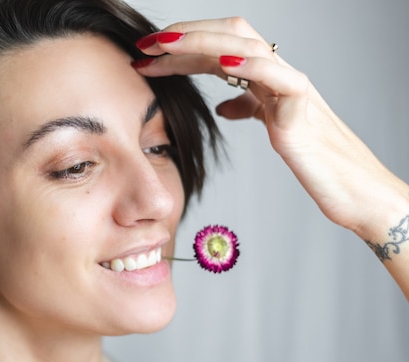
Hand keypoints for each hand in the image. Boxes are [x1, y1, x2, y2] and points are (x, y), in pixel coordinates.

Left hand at [133, 18, 408, 243]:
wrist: (353, 190)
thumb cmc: (315, 161)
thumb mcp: (271, 128)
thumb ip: (249, 107)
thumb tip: (224, 104)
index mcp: (265, 79)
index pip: (218, 51)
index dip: (181, 50)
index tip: (146, 58)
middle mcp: (278, 75)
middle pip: (229, 36)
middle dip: (184, 36)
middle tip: (144, 47)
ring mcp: (292, 87)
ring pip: (247, 46)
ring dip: (202, 42)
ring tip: (166, 45)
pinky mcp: (303, 107)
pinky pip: (277, 76)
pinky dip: (251, 64)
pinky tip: (222, 62)